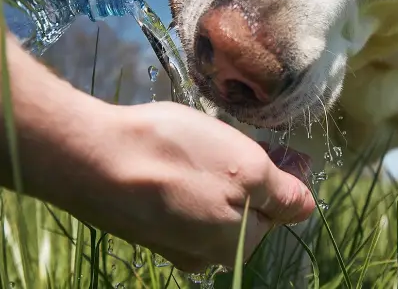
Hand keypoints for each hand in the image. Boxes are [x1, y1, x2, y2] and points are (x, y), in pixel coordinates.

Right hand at [50, 100, 315, 271]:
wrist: (90, 159)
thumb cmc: (176, 158)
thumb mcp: (247, 168)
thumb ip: (282, 192)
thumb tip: (307, 207)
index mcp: (237, 245)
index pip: (278, 212)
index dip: (277, 173)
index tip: (262, 143)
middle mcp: (203, 255)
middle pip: (242, 211)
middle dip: (239, 177)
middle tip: (222, 140)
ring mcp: (168, 243)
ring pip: (207, 205)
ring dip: (207, 176)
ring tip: (191, 142)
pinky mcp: (139, 225)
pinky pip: (174, 202)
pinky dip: (176, 179)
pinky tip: (165, 155)